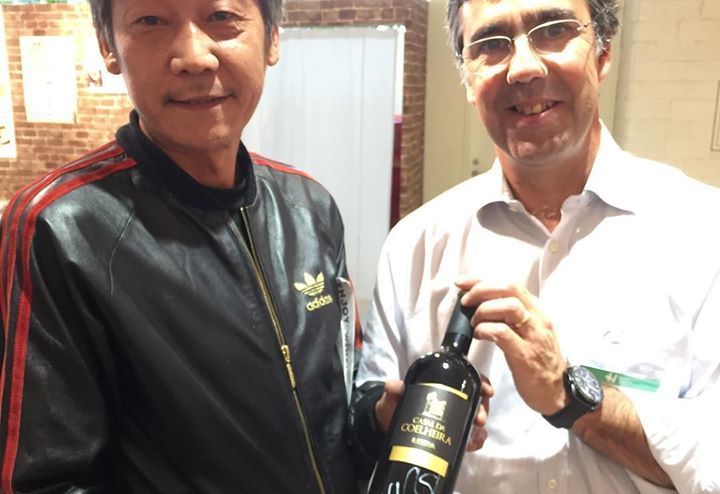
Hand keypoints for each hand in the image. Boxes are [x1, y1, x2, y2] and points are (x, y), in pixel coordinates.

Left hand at [374, 377, 494, 451]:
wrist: (387, 428)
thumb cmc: (394, 405)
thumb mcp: (393, 395)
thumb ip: (393, 389)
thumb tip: (394, 386)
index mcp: (442, 384)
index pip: (467, 378)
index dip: (481, 382)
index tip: (487, 391)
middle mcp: (452, 400)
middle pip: (477, 400)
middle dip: (483, 409)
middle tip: (479, 418)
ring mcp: (454, 418)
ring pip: (476, 420)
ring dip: (480, 427)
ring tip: (475, 435)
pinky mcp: (452, 436)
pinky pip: (470, 438)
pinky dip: (474, 441)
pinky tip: (471, 444)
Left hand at [456, 277, 566, 415]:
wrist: (558, 393)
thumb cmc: (539, 362)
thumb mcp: (529, 332)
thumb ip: (511, 316)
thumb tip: (481, 304)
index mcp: (536, 311)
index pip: (510, 284)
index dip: (482, 280)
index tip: (462, 283)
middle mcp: (538, 319)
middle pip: (509, 289)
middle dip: (481, 289)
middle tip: (465, 301)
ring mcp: (533, 336)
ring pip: (508, 306)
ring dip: (483, 310)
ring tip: (474, 321)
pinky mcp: (525, 355)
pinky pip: (502, 332)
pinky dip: (484, 329)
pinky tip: (478, 335)